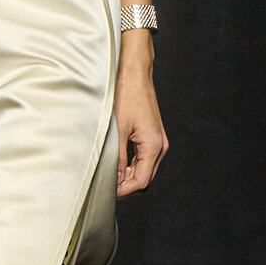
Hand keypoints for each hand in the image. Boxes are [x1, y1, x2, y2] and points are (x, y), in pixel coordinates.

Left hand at [115, 42, 167, 196]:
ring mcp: (157, 141)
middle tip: (105, 185)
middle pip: (144, 178)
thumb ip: (117, 158)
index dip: (124, 190)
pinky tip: (116, 162)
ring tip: (108, 174)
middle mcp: (160, 146)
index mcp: (154, 146)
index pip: (141, 181)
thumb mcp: (117, 130)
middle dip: (126, 185)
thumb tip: (114, 179)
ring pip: (144, 169)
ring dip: (128, 175)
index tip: (107, 191)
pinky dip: (130, 165)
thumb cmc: (126, 96)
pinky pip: (143, 158)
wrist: (134, 74)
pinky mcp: (152, 136)